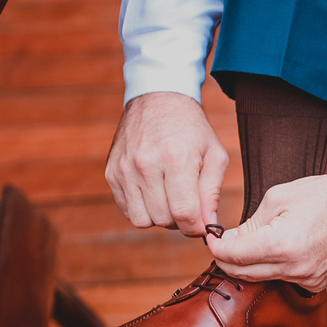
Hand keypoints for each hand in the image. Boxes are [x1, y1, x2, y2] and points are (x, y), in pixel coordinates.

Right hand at [105, 92, 229, 235]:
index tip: (201, 224)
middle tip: (186, 203)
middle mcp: (146, 165)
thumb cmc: (192, 130)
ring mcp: (125, 169)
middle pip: (164, 220)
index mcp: (176, 159)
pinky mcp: (112, 172)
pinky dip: (142, 207)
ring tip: (169, 197)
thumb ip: (212, 193)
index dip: (196, 227)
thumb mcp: (214, 155)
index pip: (184, 213)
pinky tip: (153, 190)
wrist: (158, 99)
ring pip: (142, 220)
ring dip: (159, 216)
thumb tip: (209, 227)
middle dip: (179, 220)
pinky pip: (127, 209)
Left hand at [205, 147, 326, 291]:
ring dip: (252, 264)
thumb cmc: (322, 194)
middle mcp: (293, 269)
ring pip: (263, 278)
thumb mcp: (277, 199)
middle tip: (225, 242)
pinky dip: (276, 268)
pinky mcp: (318, 283)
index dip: (216, 246)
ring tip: (252, 242)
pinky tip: (281, 251)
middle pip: (243, 274)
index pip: (231, 256)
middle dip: (229, 258)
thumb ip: (250, 224)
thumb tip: (230, 240)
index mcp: (280, 245)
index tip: (212, 237)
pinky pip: (285, 280)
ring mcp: (308, 279)